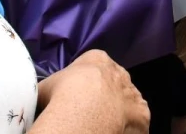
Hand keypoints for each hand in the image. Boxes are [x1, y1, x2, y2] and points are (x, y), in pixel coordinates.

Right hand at [34, 50, 149, 132]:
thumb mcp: (47, 85)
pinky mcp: (142, 115)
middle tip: (89, 112)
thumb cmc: (62, 95)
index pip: (94, 64)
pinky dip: (128, 128)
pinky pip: (137, 121)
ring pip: (127, 101)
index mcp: (97, 59)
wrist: (84, 112)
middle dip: (104, 95)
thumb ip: (50, 86)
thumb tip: (43, 96)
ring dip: (118, 110)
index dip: (85, 81)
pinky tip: (115, 132)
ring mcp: (133, 93)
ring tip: (102, 124)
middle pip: (113, 82)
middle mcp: (119, 72)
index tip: (76, 95)